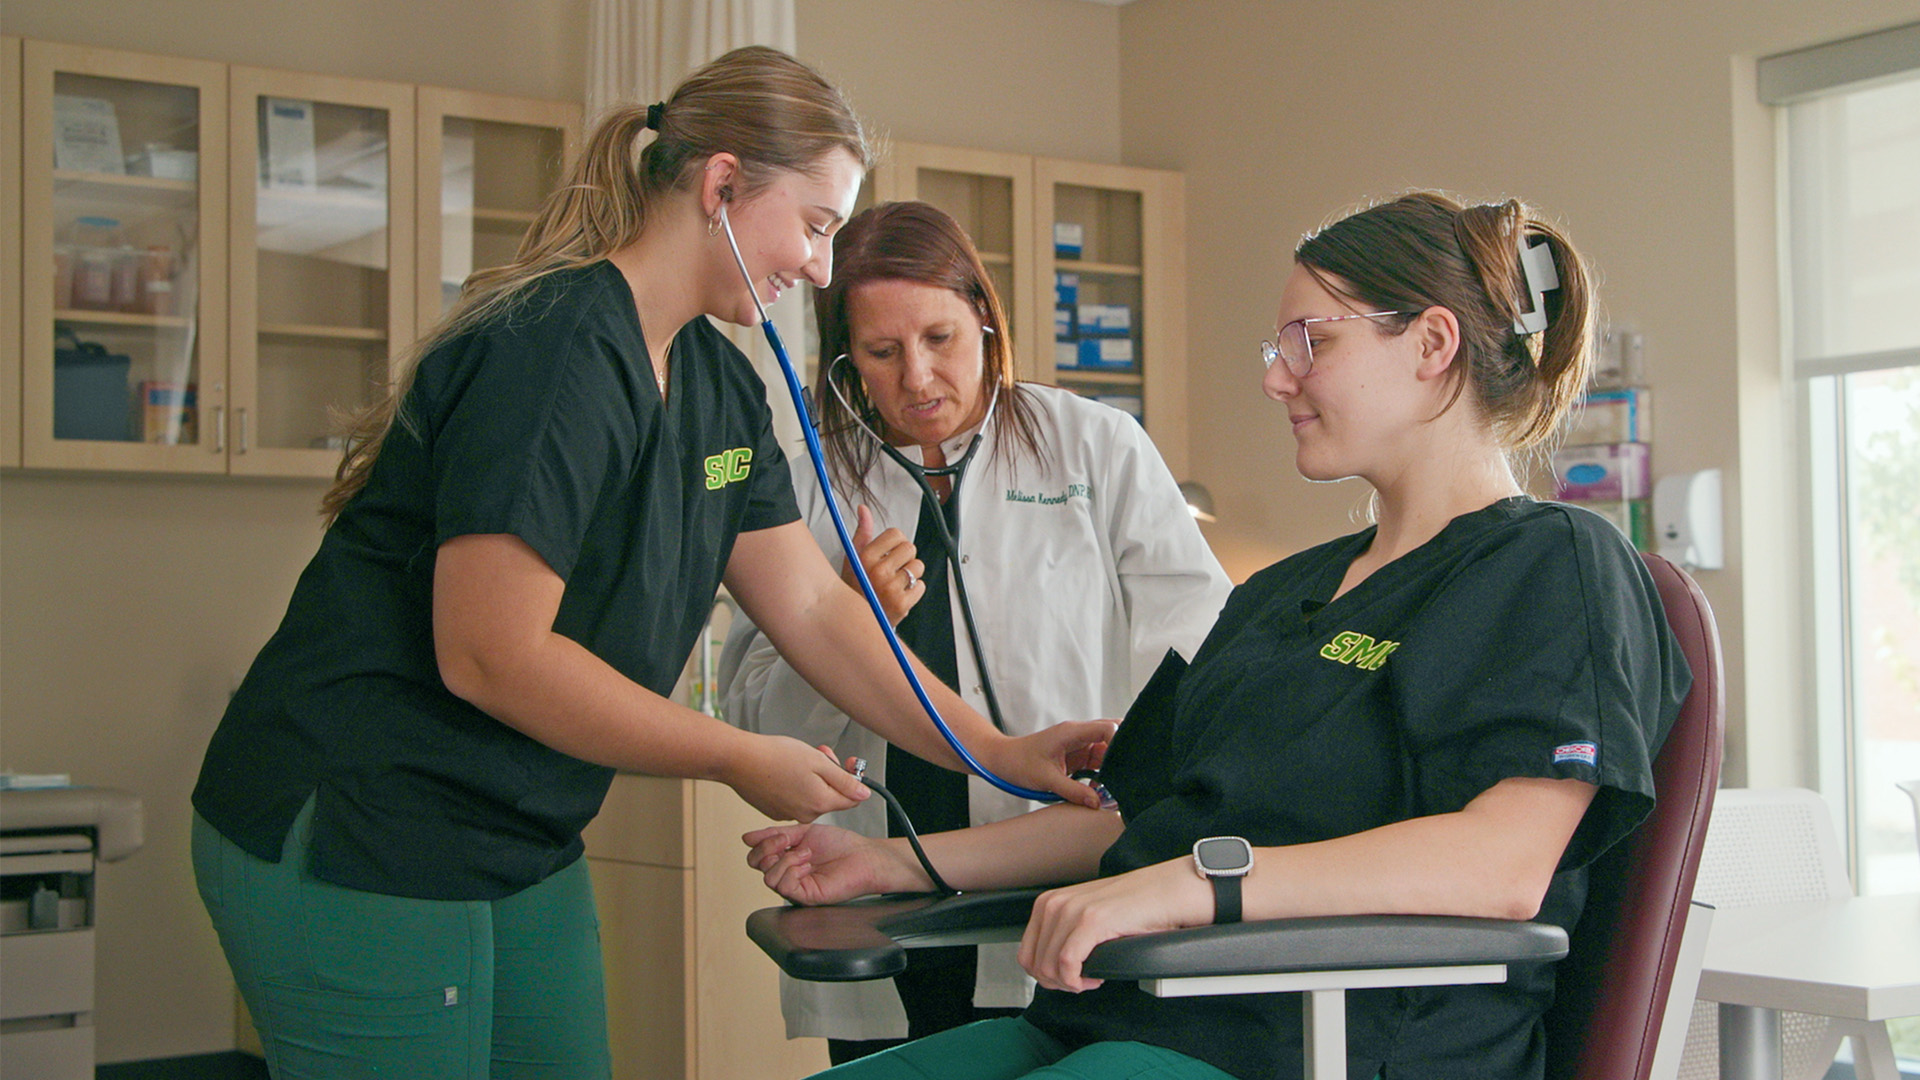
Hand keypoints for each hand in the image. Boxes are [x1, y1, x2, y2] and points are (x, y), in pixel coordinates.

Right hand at [723, 737, 869, 822]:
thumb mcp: (818, 762)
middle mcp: (805, 815)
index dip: (852, 778)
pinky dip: (794, 784)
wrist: (738, 760)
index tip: (847, 762)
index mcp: (819, 803)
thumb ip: (844, 780)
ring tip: (798, 757)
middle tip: (820, 752)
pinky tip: (783, 769)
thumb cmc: (775, 756)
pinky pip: (794, 798)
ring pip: (811, 795)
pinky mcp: (773, 810)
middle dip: (829, 774)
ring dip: (812, 777)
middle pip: (830, 796)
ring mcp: (787, 814)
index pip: (851, 800)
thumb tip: (864, 794)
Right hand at [742, 820, 927, 904]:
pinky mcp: (804, 897)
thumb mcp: (803, 832)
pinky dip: (792, 870)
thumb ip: (775, 835)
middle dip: (768, 849)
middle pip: (757, 866)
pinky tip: (807, 865)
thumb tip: (747, 838)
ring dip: (785, 859)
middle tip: (788, 842)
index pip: (756, 856)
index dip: (762, 843)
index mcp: (784, 859)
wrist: (862, 856)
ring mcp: (795, 887)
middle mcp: (787, 874)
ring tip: (806, 854)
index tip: (780, 835)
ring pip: (768, 877)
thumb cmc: (840, 845)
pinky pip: (783, 886)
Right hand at [840, 505, 924, 623]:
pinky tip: (899, 594)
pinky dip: (913, 590)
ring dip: (910, 574)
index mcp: (865, 557)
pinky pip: (921, 586)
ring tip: (895, 583)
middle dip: (904, 558)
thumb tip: (864, 509)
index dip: (896, 542)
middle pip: (910, 548)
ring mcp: (891, 588)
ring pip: (918, 567)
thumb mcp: (853, 558)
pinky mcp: (902, 604)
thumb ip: (862, 532)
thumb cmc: (855, 587)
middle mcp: (877, 572)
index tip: (890, 552)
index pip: (896, 534)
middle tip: (893, 569)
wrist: (854, 621)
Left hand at [981, 720, 1116, 808]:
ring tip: (1113, 787)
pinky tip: (1101, 789)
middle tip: (1126, 775)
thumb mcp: (1046, 780)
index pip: (1108, 728)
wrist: (1002, 761)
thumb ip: (1073, 791)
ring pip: (1107, 752)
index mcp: (1072, 732)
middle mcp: (1079, 735)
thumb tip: (1097, 803)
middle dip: (1122, 755)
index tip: (1123, 765)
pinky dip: (1103, 774)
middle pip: (1112, 737)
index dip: (1120, 743)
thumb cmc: (1018, 763)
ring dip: (1112, 768)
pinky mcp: (1077, 757)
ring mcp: (1079, 746)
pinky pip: (1097, 763)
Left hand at [1018, 858, 1211, 991]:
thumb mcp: (1083, 917)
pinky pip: (1067, 965)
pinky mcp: (1091, 921)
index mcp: (1047, 903)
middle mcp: (1054, 904)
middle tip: (1082, 982)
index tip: (1068, 979)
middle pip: (1036, 966)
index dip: (1046, 976)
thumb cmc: (1130, 908)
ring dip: (1071, 984)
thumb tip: (1048, 969)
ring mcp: (1071, 911)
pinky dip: (1078, 981)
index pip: (1026, 955)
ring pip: (1049, 969)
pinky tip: (1096, 978)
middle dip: (1058, 984)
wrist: (1163, 892)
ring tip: (1092, 978)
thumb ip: (1062, 935)